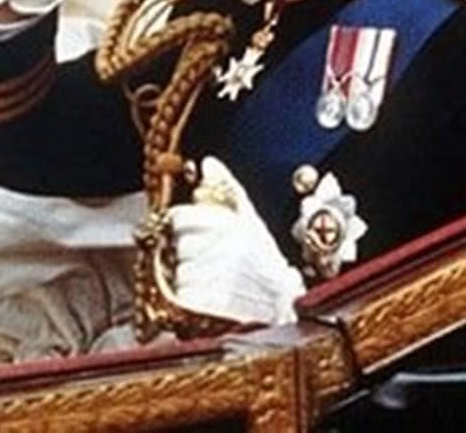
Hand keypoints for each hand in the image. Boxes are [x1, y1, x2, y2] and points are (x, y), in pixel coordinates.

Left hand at [166, 157, 304, 324]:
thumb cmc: (264, 256)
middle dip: (187, 250)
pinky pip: (184, 294)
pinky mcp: (216, 303)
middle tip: (202, 255)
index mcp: (233, 224)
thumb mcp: (249, 217)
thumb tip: (208, 163)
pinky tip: (205, 291)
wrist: (286, 299)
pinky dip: (190, 294)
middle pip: (179, 244)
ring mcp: (221, 277)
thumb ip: (227, 187)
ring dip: (188, 274)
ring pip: (179, 270)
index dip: (182, 224)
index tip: (190, 229)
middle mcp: (227, 248)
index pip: (180, 217)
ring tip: (206, 274)